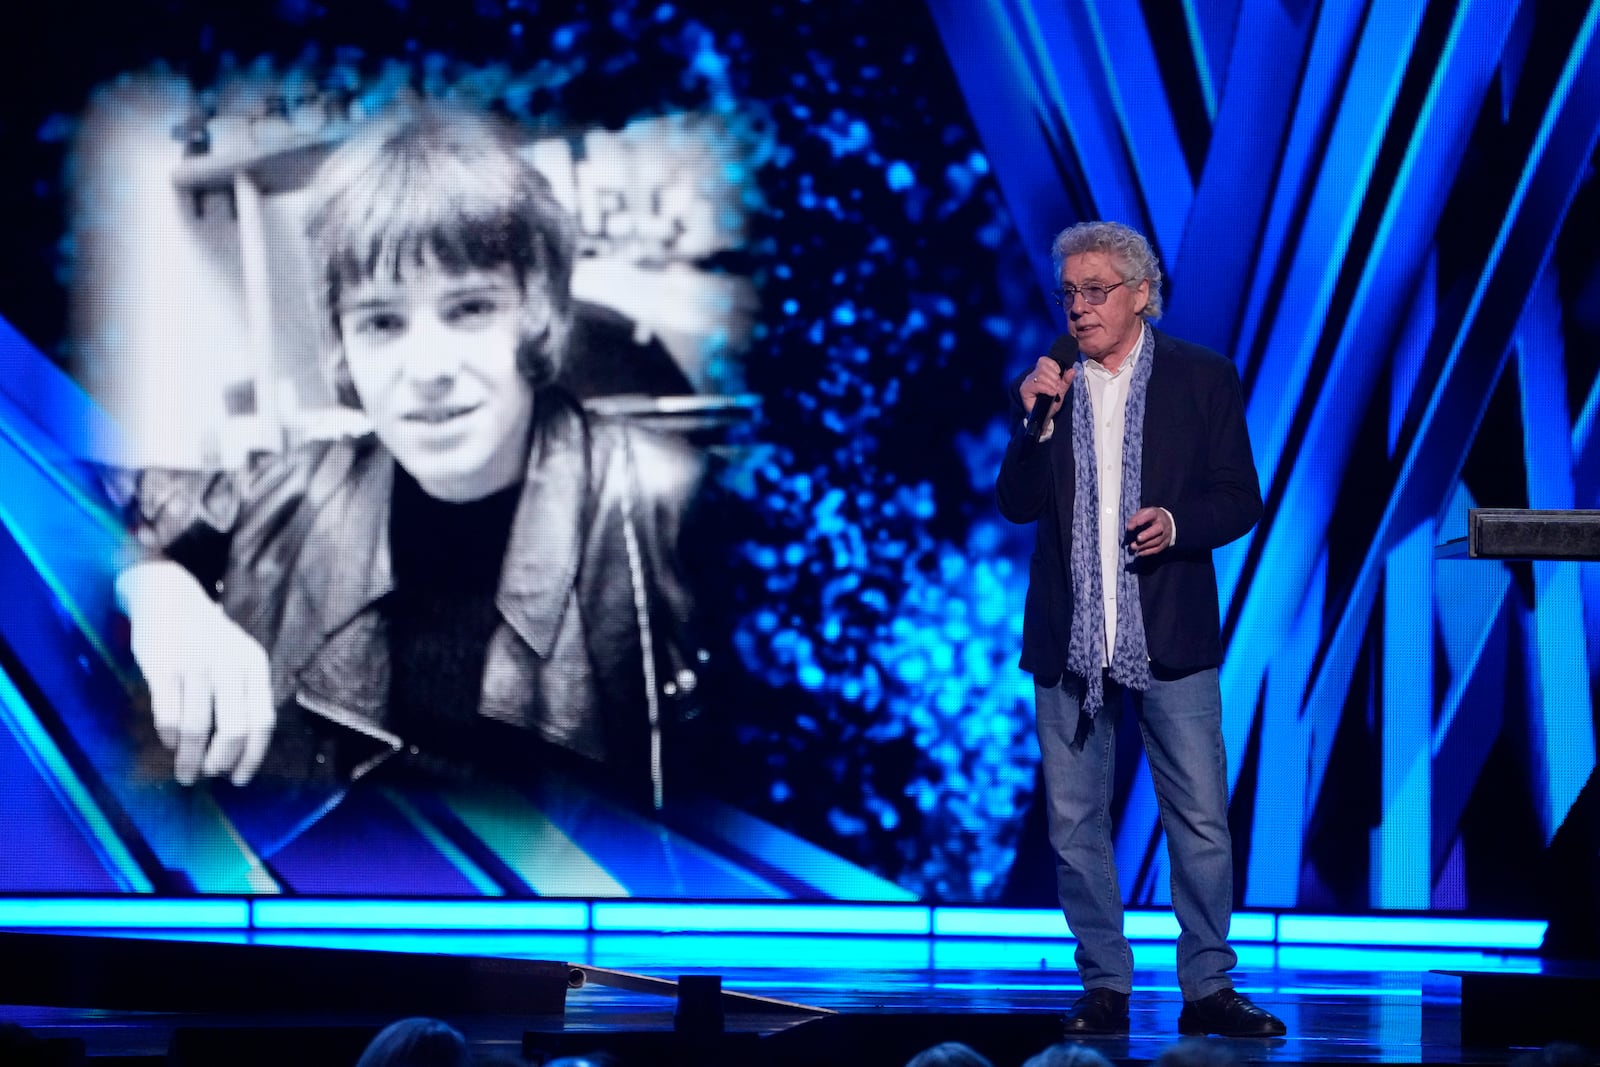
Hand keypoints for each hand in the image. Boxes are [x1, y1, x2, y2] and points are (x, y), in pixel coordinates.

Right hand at [115, 562, 274, 785]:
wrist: (167, 596)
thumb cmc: (207, 638)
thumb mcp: (237, 657)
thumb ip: (244, 694)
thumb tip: (242, 751)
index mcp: (254, 665)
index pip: (262, 721)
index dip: (252, 756)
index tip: (239, 779)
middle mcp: (229, 664)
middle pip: (233, 729)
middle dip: (221, 761)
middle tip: (209, 776)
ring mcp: (195, 664)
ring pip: (196, 728)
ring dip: (190, 758)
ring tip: (185, 772)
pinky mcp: (161, 666)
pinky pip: (167, 715)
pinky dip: (168, 737)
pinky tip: (168, 743)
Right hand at [1021, 356, 1076, 423]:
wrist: (1044, 418)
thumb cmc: (1051, 404)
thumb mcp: (1061, 390)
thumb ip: (1066, 380)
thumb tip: (1072, 370)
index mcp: (1040, 372)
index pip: (1044, 360)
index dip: (1054, 366)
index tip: (1059, 376)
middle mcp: (1032, 375)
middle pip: (1043, 367)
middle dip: (1054, 377)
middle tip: (1058, 387)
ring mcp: (1027, 382)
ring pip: (1040, 375)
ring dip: (1051, 384)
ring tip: (1054, 392)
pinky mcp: (1024, 390)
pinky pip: (1037, 385)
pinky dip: (1047, 388)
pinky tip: (1051, 393)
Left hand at [1125, 506, 1172, 557]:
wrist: (1166, 522)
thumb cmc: (1151, 518)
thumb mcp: (1143, 513)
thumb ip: (1135, 518)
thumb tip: (1129, 528)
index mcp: (1156, 514)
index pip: (1151, 514)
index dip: (1142, 519)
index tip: (1132, 525)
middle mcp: (1163, 524)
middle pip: (1158, 529)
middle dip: (1147, 534)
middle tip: (1138, 538)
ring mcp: (1166, 534)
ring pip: (1157, 541)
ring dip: (1144, 545)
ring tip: (1133, 546)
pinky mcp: (1165, 543)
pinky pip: (1158, 548)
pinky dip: (1148, 552)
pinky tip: (1139, 552)